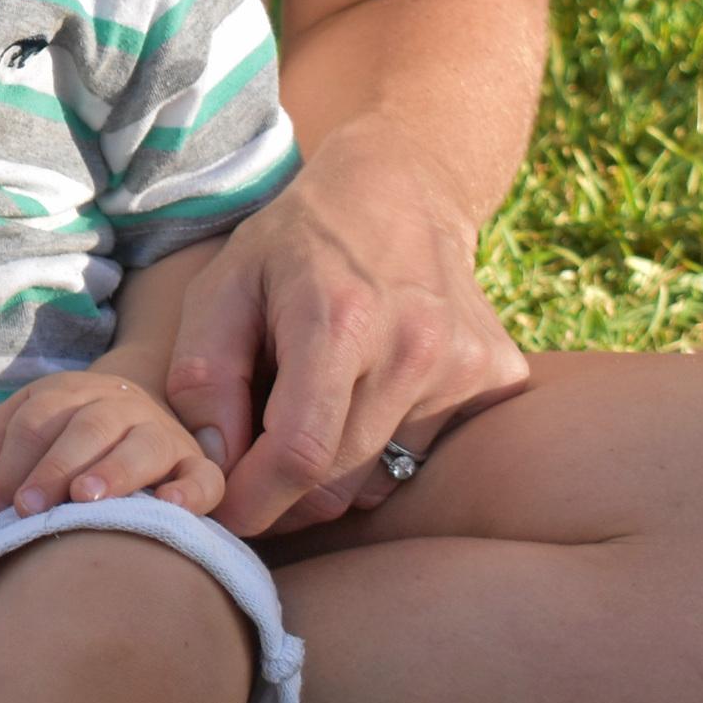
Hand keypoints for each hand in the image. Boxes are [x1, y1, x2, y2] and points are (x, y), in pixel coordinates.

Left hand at [0, 367, 223, 517]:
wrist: (145, 413)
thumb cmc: (70, 436)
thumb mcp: (31, 424)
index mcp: (71, 393)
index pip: (37, 418)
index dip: (13, 458)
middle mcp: (120, 406)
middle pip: (86, 428)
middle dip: (53, 467)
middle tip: (27, 507)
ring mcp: (162, 434)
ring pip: (143, 446)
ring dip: (113, 470)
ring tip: (84, 498)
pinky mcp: (199, 466)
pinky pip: (203, 477)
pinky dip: (190, 491)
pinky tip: (170, 506)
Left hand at [165, 118, 532, 541]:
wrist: (401, 189)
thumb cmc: (294, 242)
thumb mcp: (223, 285)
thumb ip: (205, 375)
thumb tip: (214, 463)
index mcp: (340, 320)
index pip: (299, 453)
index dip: (253, 500)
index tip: (223, 514)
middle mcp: (415, 348)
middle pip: (337, 481)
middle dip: (281, 497)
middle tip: (249, 471)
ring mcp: (464, 366)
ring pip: (378, 480)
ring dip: (330, 471)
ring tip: (308, 411)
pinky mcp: (497, 377)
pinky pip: (420, 457)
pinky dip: (379, 447)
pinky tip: (364, 394)